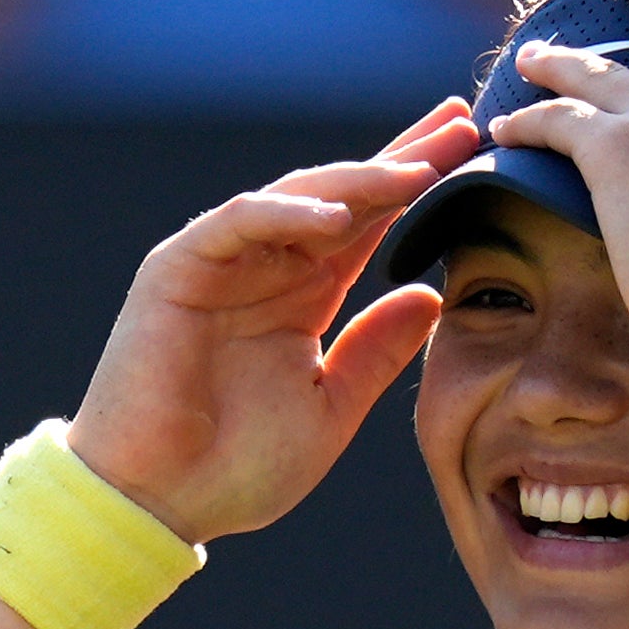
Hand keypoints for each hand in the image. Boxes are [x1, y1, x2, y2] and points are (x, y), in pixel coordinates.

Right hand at [67, 97, 479, 543]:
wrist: (155, 504)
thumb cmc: (234, 468)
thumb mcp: (330, 409)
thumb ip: (375, 352)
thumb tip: (431, 294)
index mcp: (302, 297)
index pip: (366, 226)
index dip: (414, 189)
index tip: (472, 155)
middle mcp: (264, 269)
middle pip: (340, 195)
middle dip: (400, 158)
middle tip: (461, 124)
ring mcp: (220, 263)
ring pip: (296, 199)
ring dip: (357, 180)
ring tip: (417, 168)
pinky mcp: (177, 269)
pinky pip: (237, 223)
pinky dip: (286, 214)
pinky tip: (338, 215)